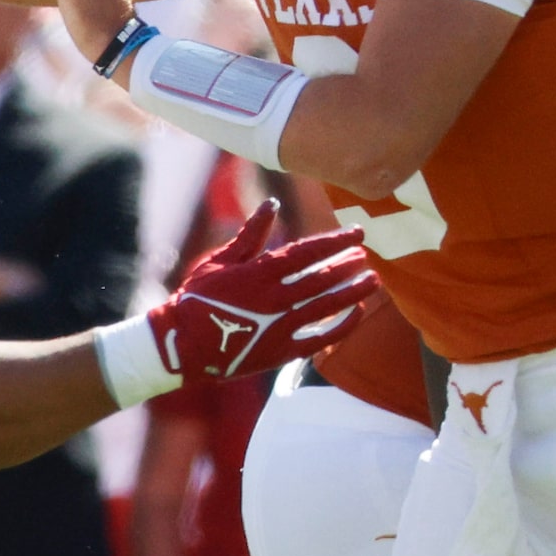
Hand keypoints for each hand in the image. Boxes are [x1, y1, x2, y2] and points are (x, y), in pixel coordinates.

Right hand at [144, 201, 376, 380]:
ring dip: (352, 291)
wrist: (182, 345)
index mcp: (260, 272)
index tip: (357, 232)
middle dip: (348, 263)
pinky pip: (320, 338)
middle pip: (322, 277)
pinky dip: (341, 326)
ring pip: (327, 305)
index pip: (308, 252)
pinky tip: (356, 313)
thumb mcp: (219, 260)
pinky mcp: (281, 351)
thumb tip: (272, 204)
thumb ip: (251, 234)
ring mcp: (280, 327)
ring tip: (373, 280)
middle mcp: (275, 299)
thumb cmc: (197, 298)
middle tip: (365, 254)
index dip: (335, 241)